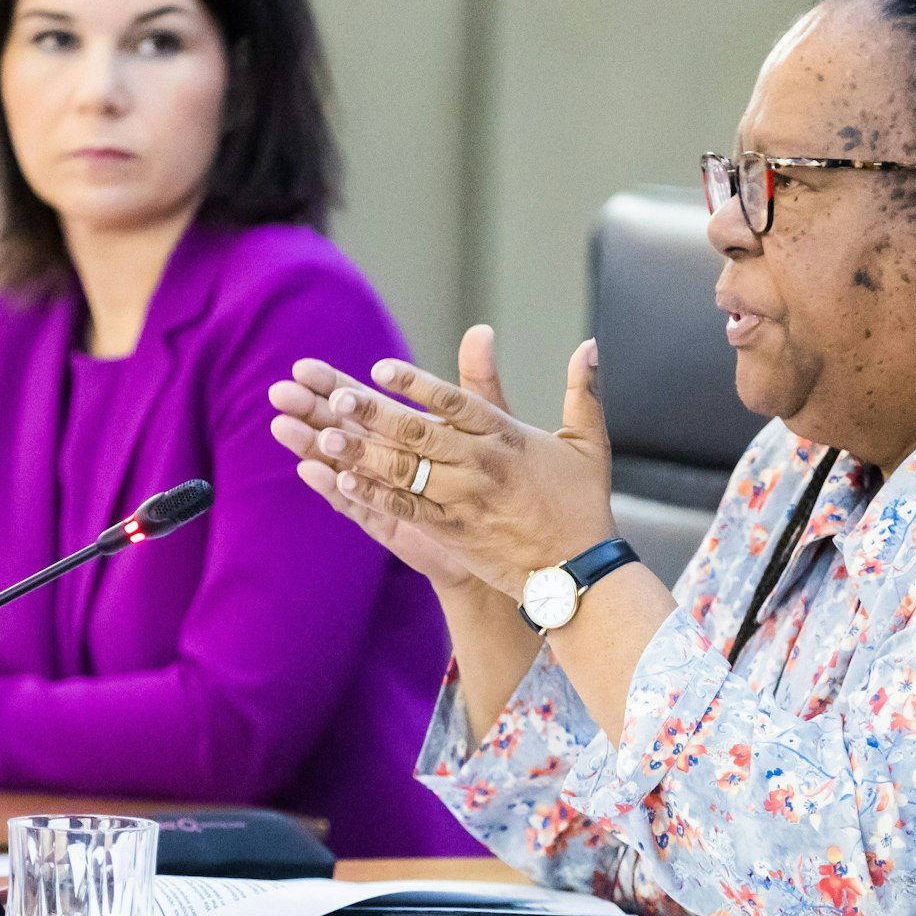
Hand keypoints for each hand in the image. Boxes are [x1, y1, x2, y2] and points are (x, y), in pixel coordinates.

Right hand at [269, 326, 511, 594]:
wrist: (506, 530)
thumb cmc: (492, 473)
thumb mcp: (487, 423)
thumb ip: (476, 381)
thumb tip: (482, 329)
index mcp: (398, 428)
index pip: (357, 400)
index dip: (329, 384)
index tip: (302, 367)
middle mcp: (382, 456)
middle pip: (338, 428)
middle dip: (310, 410)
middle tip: (280, 392)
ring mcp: (381, 489)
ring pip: (338, 464)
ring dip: (310, 445)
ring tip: (283, 427)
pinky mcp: (387, 520)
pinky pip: (356, 504)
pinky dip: (335, 487)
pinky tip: (311, 470)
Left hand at [291, 327, 616, 597]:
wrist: (581, 572)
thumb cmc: (583, 504)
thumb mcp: (588, 442)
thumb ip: (582, 390)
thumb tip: (589, 343)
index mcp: (508, 436)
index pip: (455, 401)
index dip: (415, 383)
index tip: (380, 368)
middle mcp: (482, 464)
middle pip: (419, 433)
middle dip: (374, 413)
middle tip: (336, 397)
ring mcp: (464, 501)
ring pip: (405, 471)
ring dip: (362, 452)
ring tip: (326, 435)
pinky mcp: (454, 534)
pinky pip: (406, 511)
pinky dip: (372, 495)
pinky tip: (342, 482)